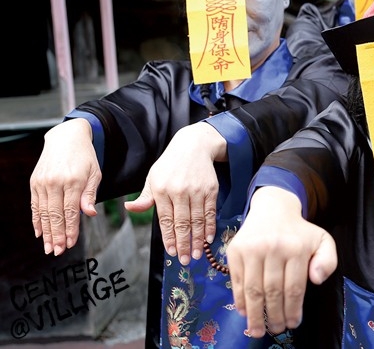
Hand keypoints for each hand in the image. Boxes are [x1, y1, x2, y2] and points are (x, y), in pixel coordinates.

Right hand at [30, 119, 101, 255]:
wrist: (66, 138)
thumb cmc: (85, 157)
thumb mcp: (95, 173)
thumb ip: (90, 194)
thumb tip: (89, 213)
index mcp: (73, 181)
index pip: (70, 211)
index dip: (70, 230)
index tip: (70, 243)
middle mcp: (55, 182)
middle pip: (55, 215)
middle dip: (56, 236)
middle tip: (57, 251)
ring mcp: (42, 183)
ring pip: (43, 213)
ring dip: (45, 232)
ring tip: (48, 247)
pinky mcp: (34, 182)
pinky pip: (35, 205)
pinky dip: (36, 220)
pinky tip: (39, 232)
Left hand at [125, 122, 224, 264]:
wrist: (194, 145)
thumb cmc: (170, 164)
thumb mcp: (153, 177)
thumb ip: (145, 197)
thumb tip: (130, 209)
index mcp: (162, 190)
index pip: (166, 219)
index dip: (169, 238)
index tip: (172, 252)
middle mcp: (179, 191)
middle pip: (182, 223)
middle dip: (184, 244)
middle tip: (186, 260)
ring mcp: (196, 190)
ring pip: (197, 220)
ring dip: (198, 239)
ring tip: (197, 254)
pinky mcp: (210, 189)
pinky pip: (210, 212)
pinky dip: (210, 226)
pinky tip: (209, 238)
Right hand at [227, 187, 336, 336]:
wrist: (273, 208)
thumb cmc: (299, 231)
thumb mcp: (322, 240)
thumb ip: (328, 261)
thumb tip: (317, 280)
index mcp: (297, 248)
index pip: (294, 287)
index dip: (293, 310)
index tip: (292, 324)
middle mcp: (274, 248)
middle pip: (273, 292)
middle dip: (274, 316)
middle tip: (276, 329)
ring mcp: (252, 249)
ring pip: (253, 290)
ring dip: (255, 315)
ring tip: (258, 330)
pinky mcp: (236, 251)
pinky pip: (237, 281)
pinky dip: (240, 300)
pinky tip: (245, 313)